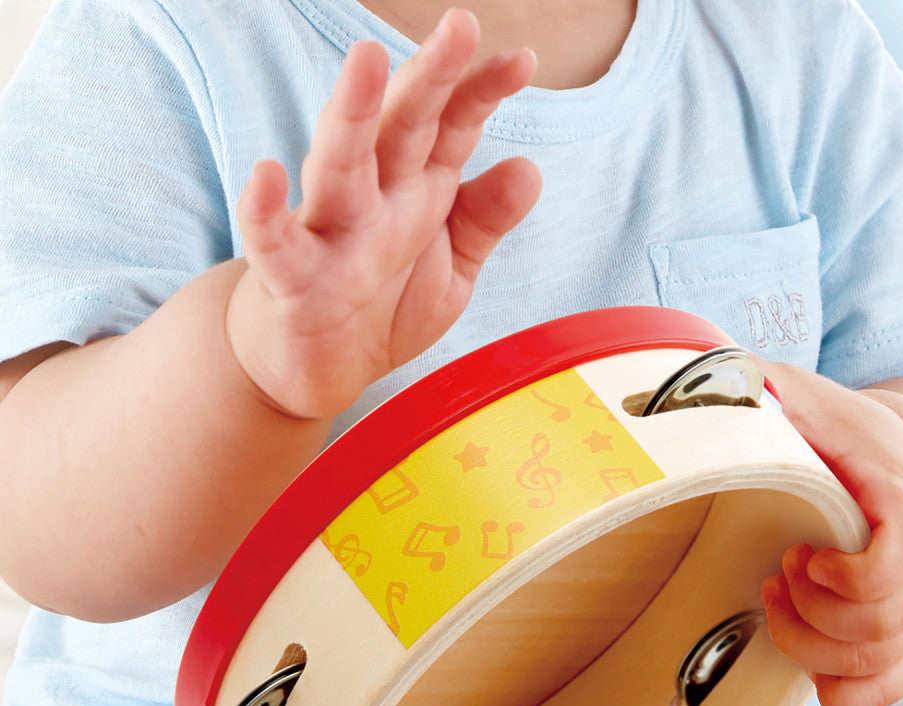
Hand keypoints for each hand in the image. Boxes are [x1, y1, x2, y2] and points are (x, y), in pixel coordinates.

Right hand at [227, 8, 541, 417]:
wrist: (315, 366)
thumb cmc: (382, 305)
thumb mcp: (450, 269)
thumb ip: (482, 221)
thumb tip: (530, 169)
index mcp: (416, 191)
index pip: (451, 129)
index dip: (483, 94)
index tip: (523, 62)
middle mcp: (375, 200)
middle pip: (400, 129)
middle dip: (430, 79)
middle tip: (460, 26)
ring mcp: (330, 233)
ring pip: (339, 165)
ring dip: (351, 115)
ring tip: (368, 62)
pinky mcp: (289, 278)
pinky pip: (275, 243)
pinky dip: (264, 212)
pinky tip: (264, 175)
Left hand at [756, 361, 902, 705]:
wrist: (897, 473)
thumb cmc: (848, 440)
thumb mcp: (811, 400)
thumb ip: (766, 385)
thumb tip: (715, 375)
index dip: (852, 573)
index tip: (802, 555)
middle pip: (883, 624)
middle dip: (815, 610)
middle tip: (780, 570)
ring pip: (876, 664)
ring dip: (810, 644)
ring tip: (775, 597)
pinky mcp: (891, 642)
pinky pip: (876, 694)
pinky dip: (834, 691)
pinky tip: (801, 654)